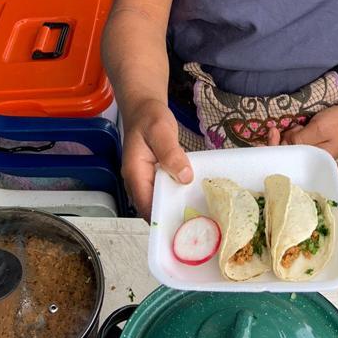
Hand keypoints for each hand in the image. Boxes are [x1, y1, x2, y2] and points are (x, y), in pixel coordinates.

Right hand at [121, 100, 192, 219]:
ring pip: (160, 203)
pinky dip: (177, 197)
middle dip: (173, 219)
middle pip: (154, 209)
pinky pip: (165, 193)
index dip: (163, 220)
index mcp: (135, 175)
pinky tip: (194, 197)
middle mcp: (137, 183)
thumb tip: (184, 177)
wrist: (144, 109)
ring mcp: (145, 182)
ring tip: (202, 217)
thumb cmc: (150, 118)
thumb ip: (171, 153)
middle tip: (200, 225)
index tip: (185, 227)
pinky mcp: (155, 178)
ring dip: (176, 209)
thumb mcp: (161, 131)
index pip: (147, 206)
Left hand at [265, 103, 337, 157]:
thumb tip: (284, 143)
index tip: (272, 132)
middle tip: (281, 127)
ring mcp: (312, 149)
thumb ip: (300, 139)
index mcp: (315, 161)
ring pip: (291, 145)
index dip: (276, 148)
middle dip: (281, 141)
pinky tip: (298, 125)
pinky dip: (295, 132)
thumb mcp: (318, 130)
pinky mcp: (313, 141)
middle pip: (288, 154)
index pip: (289, 161)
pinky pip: (298, 139)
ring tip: (296, 125)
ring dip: (289, 135)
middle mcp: (312, 158)